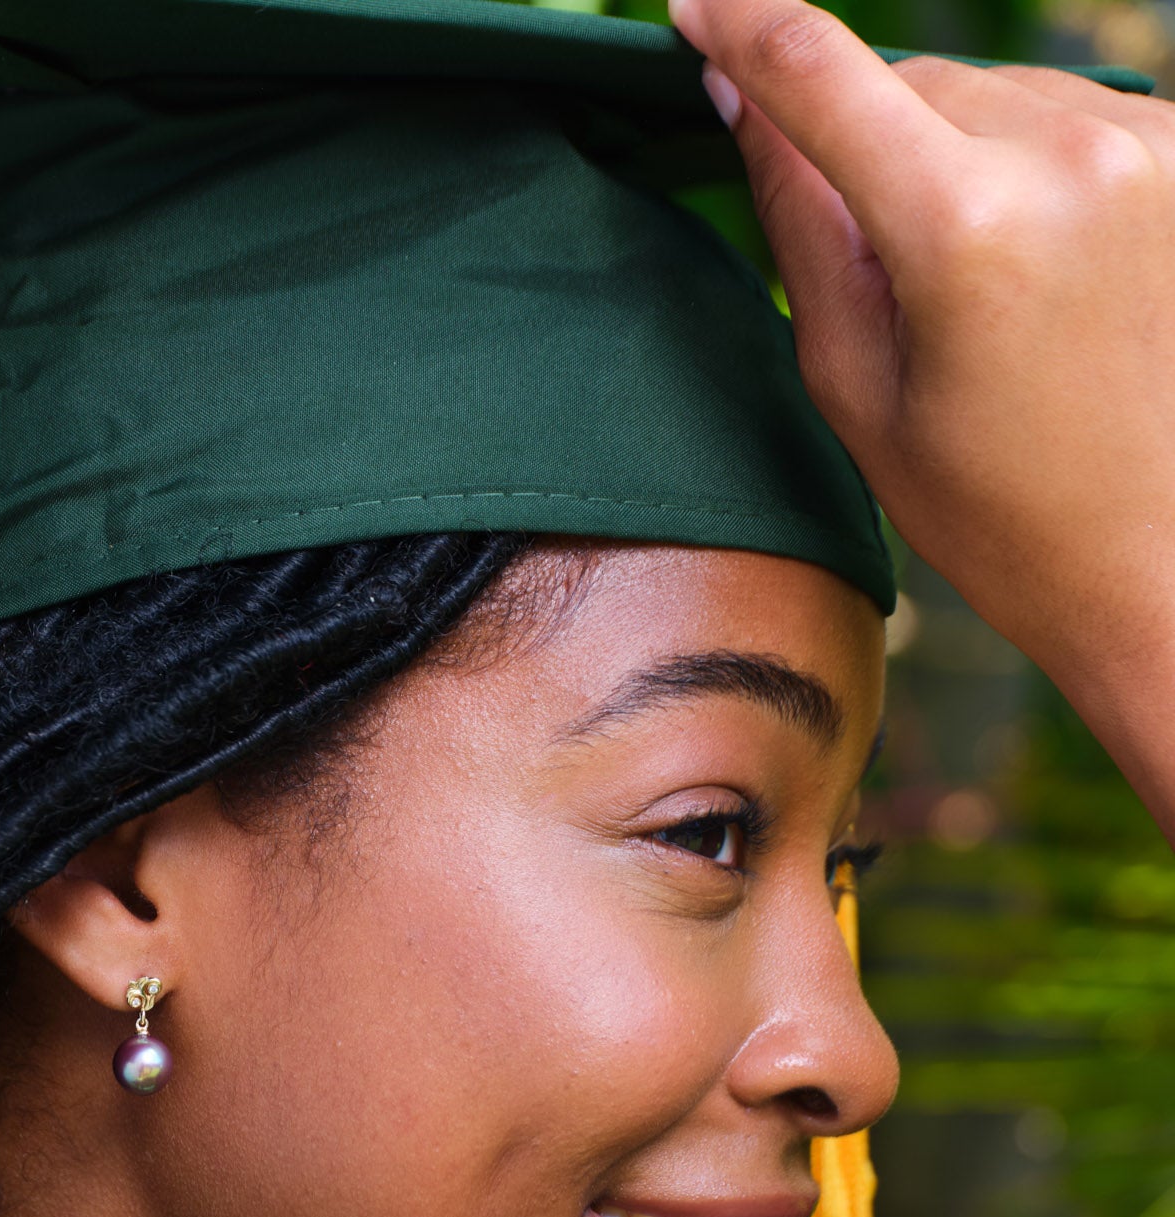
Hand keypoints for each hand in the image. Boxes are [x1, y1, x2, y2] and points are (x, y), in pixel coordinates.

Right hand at [670, 0, 1174, 833]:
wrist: (1159, 559)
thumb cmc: (994, 507)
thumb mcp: (857, 386)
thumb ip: (801, 227)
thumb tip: (747, 100)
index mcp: (962, 224)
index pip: (819, 70)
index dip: (742, 23)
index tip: (691, 7)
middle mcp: (1070, 149)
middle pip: (910, 81)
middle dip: (863, 143)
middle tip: (879, 277)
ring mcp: (1149, 137)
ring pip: (988, 92)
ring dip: (949, 155)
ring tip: (977, 296)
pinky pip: (1063, 113)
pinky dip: (1023, 164)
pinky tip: (1038, 271)